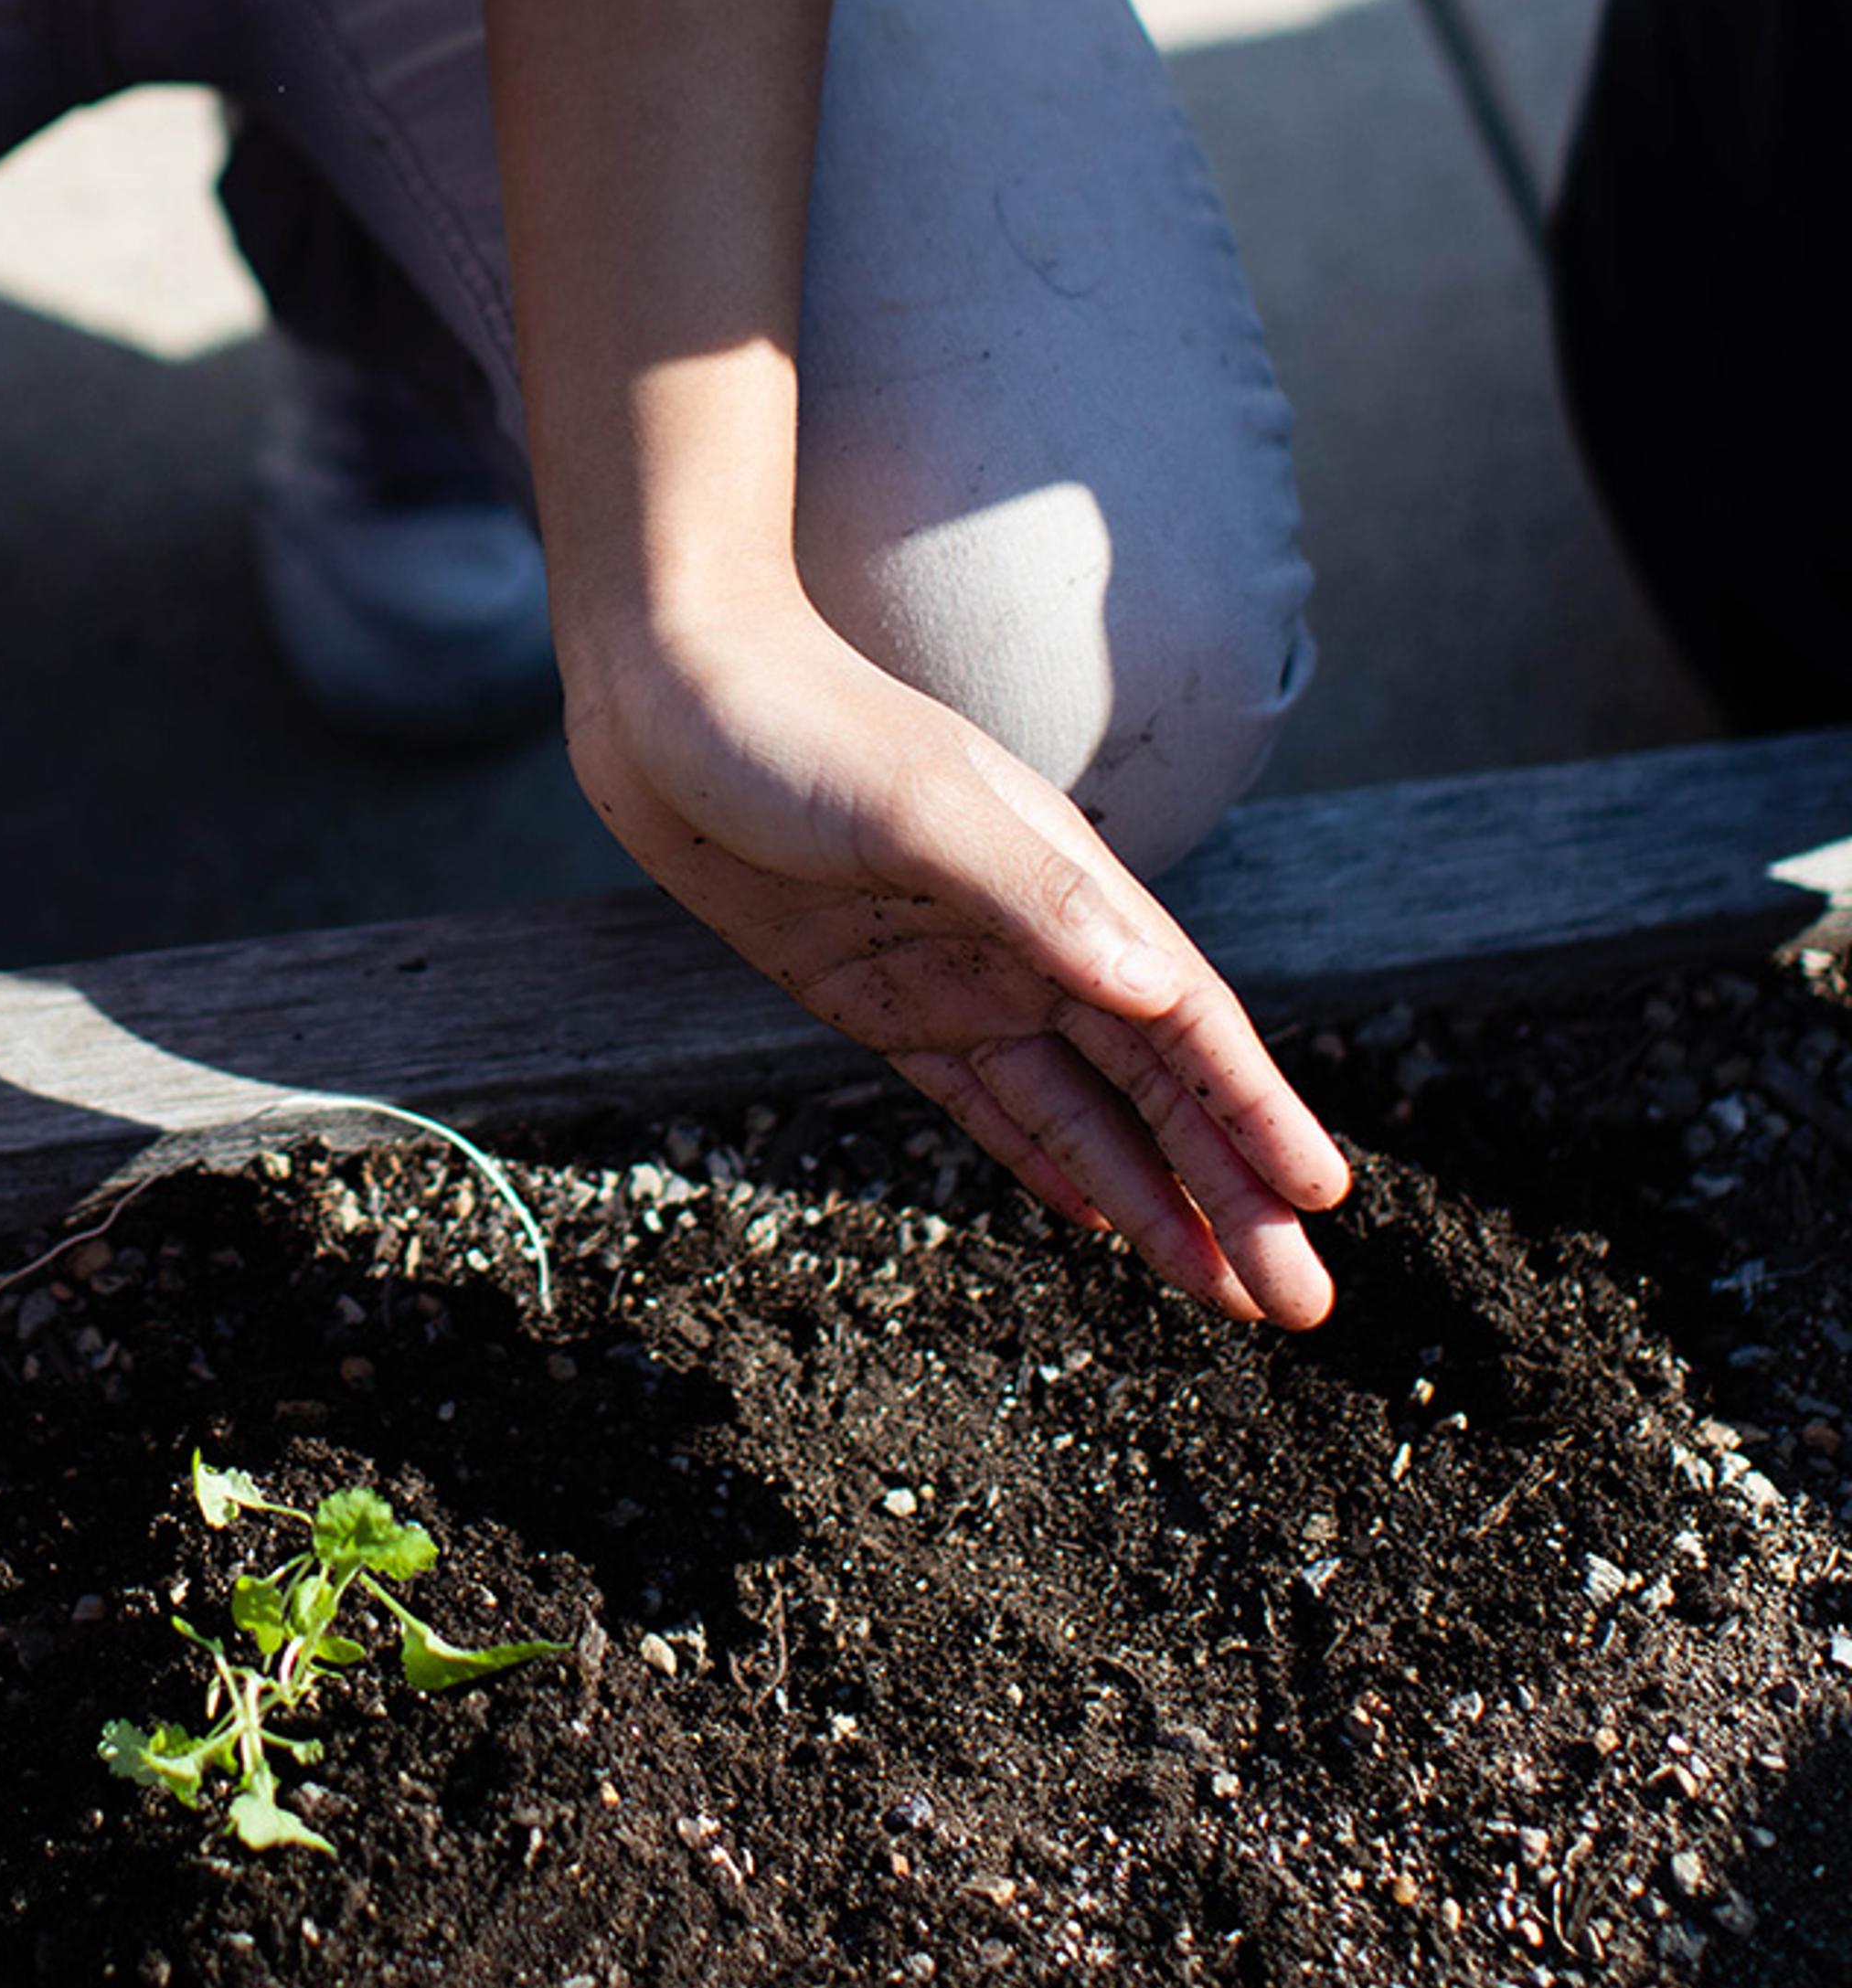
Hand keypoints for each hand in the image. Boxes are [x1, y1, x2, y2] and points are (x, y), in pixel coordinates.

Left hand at [566, 586, 1349, 1326]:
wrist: (664, 680)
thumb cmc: (787, 721)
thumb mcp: (909, 805)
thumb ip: (1033, 893)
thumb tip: (1156, 988)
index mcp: (1062, 881)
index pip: (1188, 1018)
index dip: (1257, 1110)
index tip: (1323, 1199)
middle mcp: (1025, 935)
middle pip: (1155, 1086)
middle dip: (1231, 1191)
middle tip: (1301, 1306)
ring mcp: (952, 970)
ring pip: (1080, 1110)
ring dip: (1156, 1197)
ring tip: (1226, 1293)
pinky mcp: (872, 994)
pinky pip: (982, 1098)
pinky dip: (1044, 1159)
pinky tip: (1100, 1217)